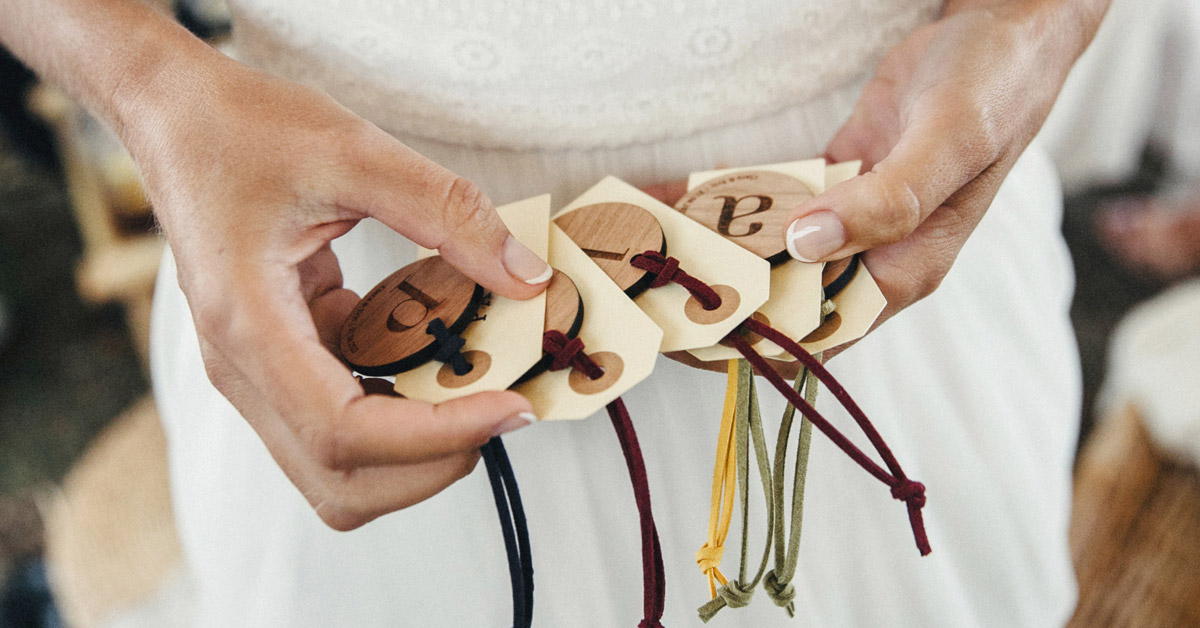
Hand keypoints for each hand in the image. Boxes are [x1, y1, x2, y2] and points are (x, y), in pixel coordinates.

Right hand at [131, 55, 550, 529]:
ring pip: (340, 465)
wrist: (180, 116)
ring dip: (416, 447)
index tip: (508, 408)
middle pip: (339, 480)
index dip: (434, 436)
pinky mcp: (280, 358)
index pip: (343, 431)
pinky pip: (344, 416)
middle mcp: (244, 367)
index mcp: (249, 324)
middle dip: (430, 464)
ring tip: (479, 387)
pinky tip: (440, 354)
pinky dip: (401, 405)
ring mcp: (258, 370)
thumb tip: (526, 278)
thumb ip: (448, 213)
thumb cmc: (244, 127)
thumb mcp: (356, 153)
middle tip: (500, 409)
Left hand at [647, 0, 1104, 373]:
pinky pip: (772, 201)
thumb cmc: (991, 88)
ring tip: (646, 246)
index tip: (688, 340)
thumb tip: (809, 246)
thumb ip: (887, 201)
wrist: (1005, 28)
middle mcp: (874, 253)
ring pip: (770, 251)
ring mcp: (851, 217)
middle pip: (784, 297)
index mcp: (907, 268)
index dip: (755, 344)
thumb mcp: (947, 143)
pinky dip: (729, 202)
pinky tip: (678, 198)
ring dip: (714, 251)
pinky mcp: (834, 179)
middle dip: (720, 297)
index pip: (821, 333)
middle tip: (647, 289)